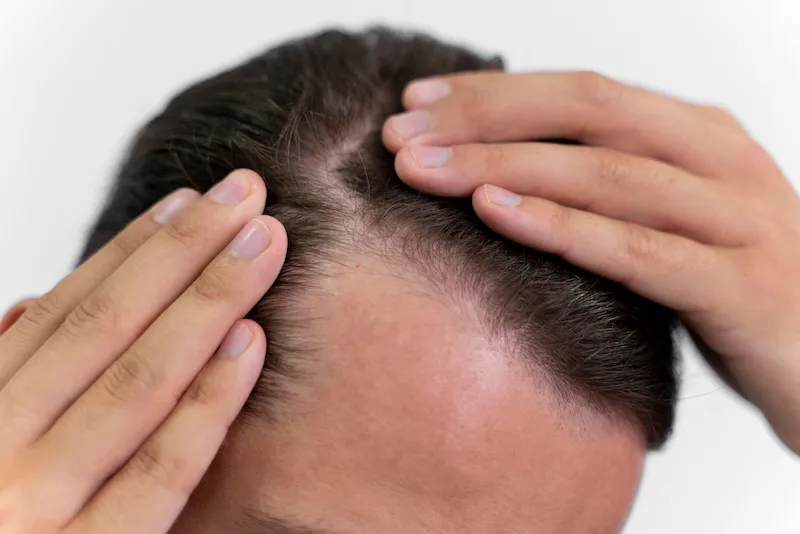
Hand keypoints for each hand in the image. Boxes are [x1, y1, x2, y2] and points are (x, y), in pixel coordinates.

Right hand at [0, 169, 286, 532]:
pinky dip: (207, 403)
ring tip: (263, 242)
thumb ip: (8, 379)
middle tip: (246, 193)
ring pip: (134, 380)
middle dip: (183, 252)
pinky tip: (253, 345)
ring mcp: (34, 509)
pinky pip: (158, 473)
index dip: (131, 249)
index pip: (66, 310)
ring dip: (207, 301)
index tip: (190, 201)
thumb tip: (31, 301)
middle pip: (106, 327)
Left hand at [383, 71, 799, 453]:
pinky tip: (495, 213)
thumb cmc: (735, 293)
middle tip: (399, 136)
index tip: (414, 105)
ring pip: (607, 173)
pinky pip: (641, 250)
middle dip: (484, 119)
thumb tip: (504, 176)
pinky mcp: (744, 288)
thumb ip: (609, 194)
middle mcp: (720, 161)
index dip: (492, 93)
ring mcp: (739, 220)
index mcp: (698, 137)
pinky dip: (564, 226)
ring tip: (423, 170)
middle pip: (588, 113)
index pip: (581, 93)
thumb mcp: (670, 226)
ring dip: (504, 165)